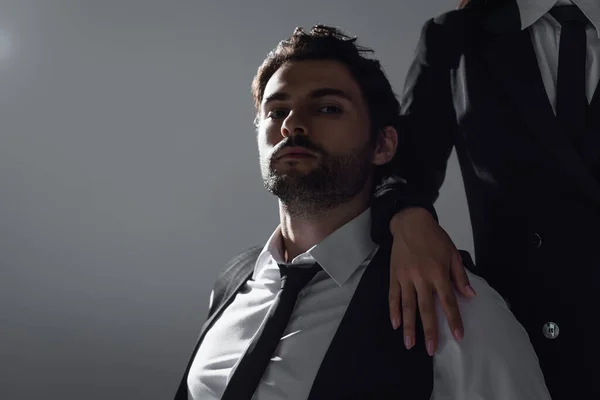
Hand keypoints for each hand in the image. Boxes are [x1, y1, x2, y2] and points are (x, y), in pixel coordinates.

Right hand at [388, 207, 475, 355]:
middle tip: (431, 349)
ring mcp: (406, 277)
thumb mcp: (452, 253)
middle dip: (429, 330)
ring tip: (410, 343)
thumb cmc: (434, 237)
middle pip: (426, 308)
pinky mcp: (394, 275)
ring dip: (409, 326)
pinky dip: (393, 310)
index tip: (457, 336)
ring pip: (407, 305)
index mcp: (439, 273)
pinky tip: (396, 324)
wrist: (410, 222)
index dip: (453, 320)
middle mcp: (422, 278)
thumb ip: (460, 275)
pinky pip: (393, 296)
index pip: (448, 301)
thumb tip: (470, 295)